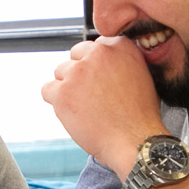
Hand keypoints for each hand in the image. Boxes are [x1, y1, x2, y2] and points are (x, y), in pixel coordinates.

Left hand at [41, 37, 166, 177]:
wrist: (133, 141)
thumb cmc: (138, 116)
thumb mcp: (141, 76)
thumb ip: (120, 61)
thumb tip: (101, 59)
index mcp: (120, 46)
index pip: (94, 47)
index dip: (95, 66)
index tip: (99, 82)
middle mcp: (98, 54)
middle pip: (75, 56)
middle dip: (79, 73)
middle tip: (91, 96)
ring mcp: (78, 72)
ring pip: (60, 72)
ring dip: (68, 88)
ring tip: (86, 108)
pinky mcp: (62, 91)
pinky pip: (47, 90)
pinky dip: (56, 102)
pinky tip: (73, 113)